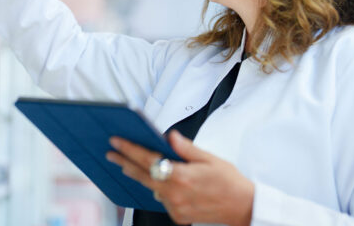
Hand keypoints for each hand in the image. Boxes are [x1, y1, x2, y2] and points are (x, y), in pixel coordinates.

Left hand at [106, 130, 254, 225]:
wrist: (242, 207)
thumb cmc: (229, 182)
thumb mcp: (209, 158)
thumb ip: (186, 148)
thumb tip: (169, 137)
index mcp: (182, 176)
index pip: (148, 159)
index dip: (129, 149)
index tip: (116, 142)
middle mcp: (175, 193)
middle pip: (142, 175)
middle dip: (124, 163)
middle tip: (111, 153)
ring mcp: (175, 207)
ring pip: (152, 188)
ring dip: (141, 176)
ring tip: (128, 164)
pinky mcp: (178, 216)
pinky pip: (162, 199)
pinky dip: (160, 188)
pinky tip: (160, 181)